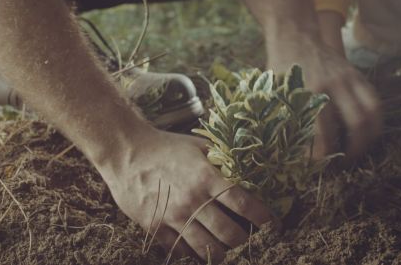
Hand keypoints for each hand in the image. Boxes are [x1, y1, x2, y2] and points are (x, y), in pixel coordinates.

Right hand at [96, 128, 272, 261]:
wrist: (126, 152)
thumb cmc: (166, 146)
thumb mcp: (198, 145)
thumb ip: (223, 159)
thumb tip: (249, 168)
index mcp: (206, 177)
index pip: (243, 203)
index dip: (263, 218)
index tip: (274, 225)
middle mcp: (192, 200)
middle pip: (229, 234)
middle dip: (245, 241)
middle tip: (250, 240)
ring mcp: (173, 216)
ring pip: (208, 249)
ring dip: (223, 253)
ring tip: (229, 250)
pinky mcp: (155, 227)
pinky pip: (181, 251)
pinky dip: (195, 254)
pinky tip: (203, 250)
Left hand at [267, 34, 381, 160]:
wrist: (296, 36)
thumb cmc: (282, 68)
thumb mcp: (277, 92)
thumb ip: (284, 118)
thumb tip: (288, 152)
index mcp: (310, 91)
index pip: (323, 132)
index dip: (323, 153)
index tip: (319, 165)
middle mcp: (334, 84)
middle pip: (357, 122)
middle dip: (355, 148)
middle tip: (345, 162)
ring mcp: (349, 78)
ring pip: (372, 112)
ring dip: (370, 136)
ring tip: (359, 150)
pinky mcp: (358, 75)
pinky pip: (374, 100)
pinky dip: (374, 119)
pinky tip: (365, 132)